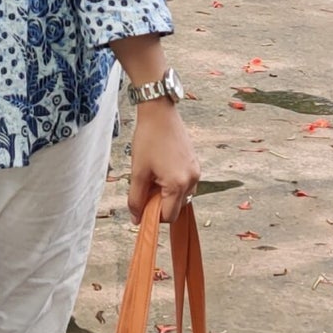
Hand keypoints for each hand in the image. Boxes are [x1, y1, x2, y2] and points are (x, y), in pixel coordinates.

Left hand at [127, 99, 201, 224]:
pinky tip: (161, 170)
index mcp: (178, 184)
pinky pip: (185, 184)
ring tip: (153, 177)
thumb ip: (136, 198)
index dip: (153, 215)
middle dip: (160, 204)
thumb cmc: (148, 139)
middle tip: (146, 188)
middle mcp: (192, 180)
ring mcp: (196, 172)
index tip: (142, 205)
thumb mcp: (137, 172)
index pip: (169, 216)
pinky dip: (173, 184)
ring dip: (167, 195)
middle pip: (177, 208)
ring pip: (181, 196)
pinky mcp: (195, 164)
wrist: (160, 113)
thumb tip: (136, 219)